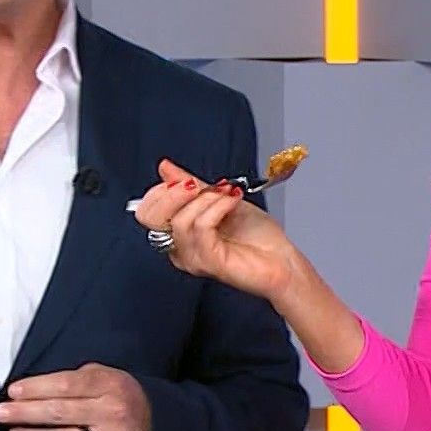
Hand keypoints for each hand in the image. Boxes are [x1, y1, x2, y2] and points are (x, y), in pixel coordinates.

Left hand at [0, 363, 152, 430]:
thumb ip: (78, 379)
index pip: (66, 385)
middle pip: (60, 412)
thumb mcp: (108, 376)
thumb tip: (33, 388)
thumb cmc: (123, 397)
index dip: (36, 388)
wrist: (161, 426)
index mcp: (110, 384)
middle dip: (25, 413)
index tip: (13, 392)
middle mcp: (112, 411)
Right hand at [133, 158, 303, 303]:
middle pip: (150, 218)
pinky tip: (232, 203)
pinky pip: (201, 227)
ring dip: (208, 199)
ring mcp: (193, 258)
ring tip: (228, 196)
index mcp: (180, 235)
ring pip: (180, 220)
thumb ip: (192, 185)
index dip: (162, 190)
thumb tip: (166, 168)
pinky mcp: (209, 262)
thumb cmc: (259, 238)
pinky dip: (218, 208)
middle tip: (199, 185)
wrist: (284, 261)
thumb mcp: (220, 200)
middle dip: (174, 192)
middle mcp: (181, 249)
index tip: (186, 180)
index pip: (147, 212)